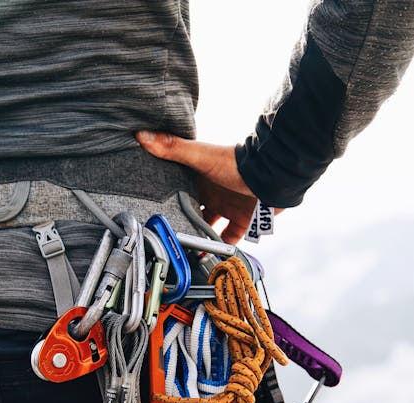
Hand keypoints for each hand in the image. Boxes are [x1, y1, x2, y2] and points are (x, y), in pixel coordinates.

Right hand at [135, 131, 281, 244]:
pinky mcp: (241, 221)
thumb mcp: (200, 156)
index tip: (149, 213)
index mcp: (199, 178)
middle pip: (190, 211)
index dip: (164, 200)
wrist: (272, 176)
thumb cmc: (236, 163)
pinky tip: (209, 256)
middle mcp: (212, 194)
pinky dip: (219, 249)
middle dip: (179, 222)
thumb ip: (173, 148)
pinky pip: (227, 239)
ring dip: (198, 238)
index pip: (177, 190)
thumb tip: (142, 135)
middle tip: (164, 237)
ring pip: (207, 227)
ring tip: (184, 251)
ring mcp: (227, 208)